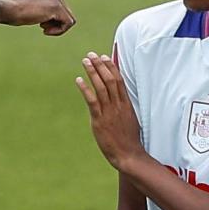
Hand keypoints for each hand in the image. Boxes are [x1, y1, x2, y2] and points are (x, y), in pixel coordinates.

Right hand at [3, 0, 74, 35]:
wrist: (9, 9)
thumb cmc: (17, 13)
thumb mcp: (34, 11)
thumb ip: (46, 12)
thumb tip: (58, 23)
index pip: (62, 12)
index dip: (54, 22)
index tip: (41, 24)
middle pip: (68, 16)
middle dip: (56, 25)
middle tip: (42, 27)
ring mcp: (58, 0)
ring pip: (70, 21)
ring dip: (58, 29)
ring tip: (43, 29)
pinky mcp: (57, 8)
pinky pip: (68, 24)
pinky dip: (59, 31)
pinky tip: (45, 31)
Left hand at [75, 52, 144, 169]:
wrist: (128, 154)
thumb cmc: (129, 140)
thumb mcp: (130, 120)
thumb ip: (123, 108)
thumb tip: (118, 99)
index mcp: (126, 104)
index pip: (119, 80)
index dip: (111, 67)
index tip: (104, 57)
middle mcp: (118, 105)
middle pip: (109, 79)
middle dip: (100, 65)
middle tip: (91, 54)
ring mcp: (109, 112)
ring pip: (101, 87)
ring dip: (92, 72)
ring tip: (85, 61)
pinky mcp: (100, 120)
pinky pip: (92, 101)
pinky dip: (85, 89)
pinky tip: (79, 80)